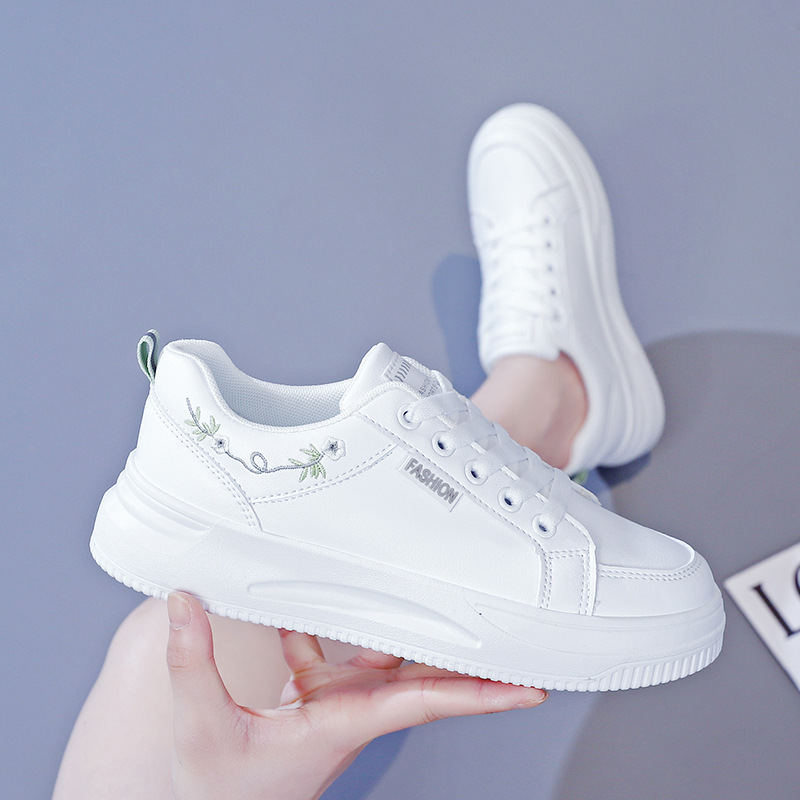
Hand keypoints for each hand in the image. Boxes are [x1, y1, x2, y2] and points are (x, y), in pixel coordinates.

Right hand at [166, 592, 547, 799]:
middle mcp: (353, 711)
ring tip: (449, 593)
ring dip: (418, 628)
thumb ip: (192, 662)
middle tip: (518, 630)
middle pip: (428, 679)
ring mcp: (339, 702)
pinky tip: (317, 595)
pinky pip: (339, 648)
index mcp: (342, 724)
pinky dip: (335, 622)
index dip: (478, 694)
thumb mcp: (202, 728)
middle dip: (476, 659)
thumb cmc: (223, 790)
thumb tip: (188, 601)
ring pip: (391, 657)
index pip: (424, 703)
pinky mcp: (319, 695)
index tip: (528, 686)